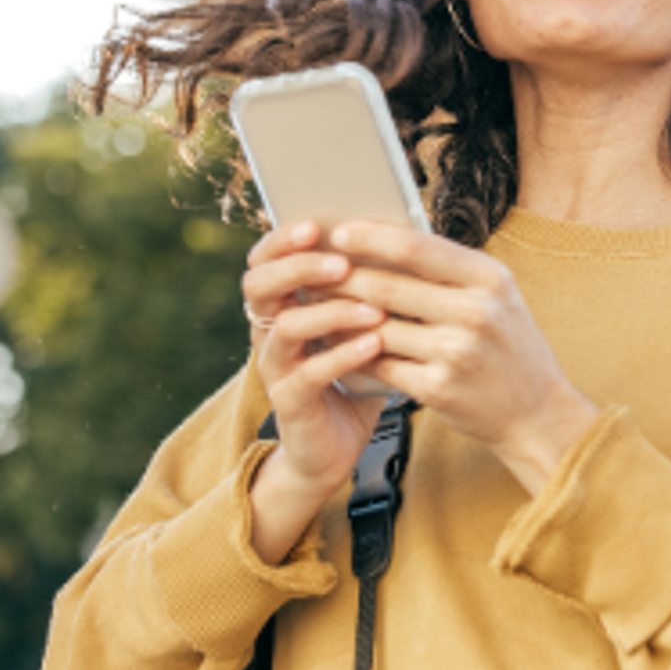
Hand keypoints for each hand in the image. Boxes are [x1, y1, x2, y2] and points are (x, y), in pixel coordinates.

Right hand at [241, 221, 387, 562]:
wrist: (336, 446)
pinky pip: (309, 373)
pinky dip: (342, 355)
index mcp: (283, 303)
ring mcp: (276, 367)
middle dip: (298, 267)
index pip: (266, 258)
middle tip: (340, 262)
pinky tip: (374, 343)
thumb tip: (411, 238)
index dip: (283, 239)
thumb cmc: (354, 377)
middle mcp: (268, 331)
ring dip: (330, 311)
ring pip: (284, 326)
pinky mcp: (290, 401)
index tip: (316, 222)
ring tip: (372, 307)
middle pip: (259, 284)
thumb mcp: (361, 326)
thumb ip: (373, 289)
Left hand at [326, 222, 600, 495]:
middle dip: (342, 277)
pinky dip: (354, 355)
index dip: (372, 237)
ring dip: (340, 318)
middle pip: (388, 286)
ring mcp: (456, 353)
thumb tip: (388, 239)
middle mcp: (475, 312)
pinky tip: (339, 348)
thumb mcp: (497, 296)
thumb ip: (451, 270)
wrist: (539, 414)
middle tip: (312, 271)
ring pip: (376, 327)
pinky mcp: (438, 388)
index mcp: (490, 279)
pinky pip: (380, 364)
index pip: (417, 248)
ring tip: (318, 308)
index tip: (341, 233)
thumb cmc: (511, 348)